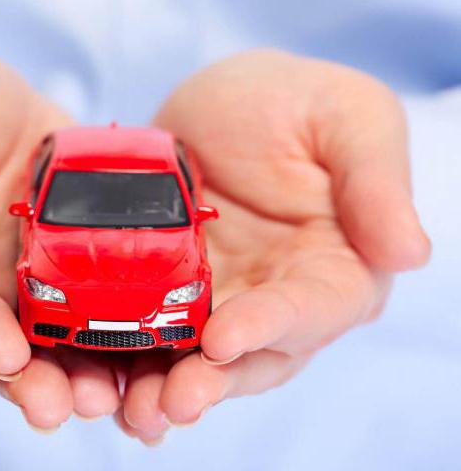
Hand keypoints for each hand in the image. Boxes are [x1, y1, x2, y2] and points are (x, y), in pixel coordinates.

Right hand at [0, 41, 110, 429]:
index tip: (4, 350)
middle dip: (25, 379)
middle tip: (62, 403)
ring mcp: (12, 286)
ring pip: (41, 342)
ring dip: (72, 374)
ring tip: (109, 396)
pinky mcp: (60, 272)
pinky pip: (87, 308)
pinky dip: (111, 333)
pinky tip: (144, 353)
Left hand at [115, 50, 430, 441]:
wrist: (222, 100)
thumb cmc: (294, 102)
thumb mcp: (347, 117)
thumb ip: (375, 180)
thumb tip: (410, 253)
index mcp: (333, 266)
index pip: (311, 309)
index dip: (270, 327)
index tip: (224, 339)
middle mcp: (276, 297)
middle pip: (252, 356)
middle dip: (211, 382)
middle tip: (168, 402)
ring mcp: (219, 300)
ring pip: (197, 359)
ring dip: (164, 387)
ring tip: (130, 409)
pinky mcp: (167, 291)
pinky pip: (148, 332)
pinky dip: (127, 358)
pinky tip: (99, 381)